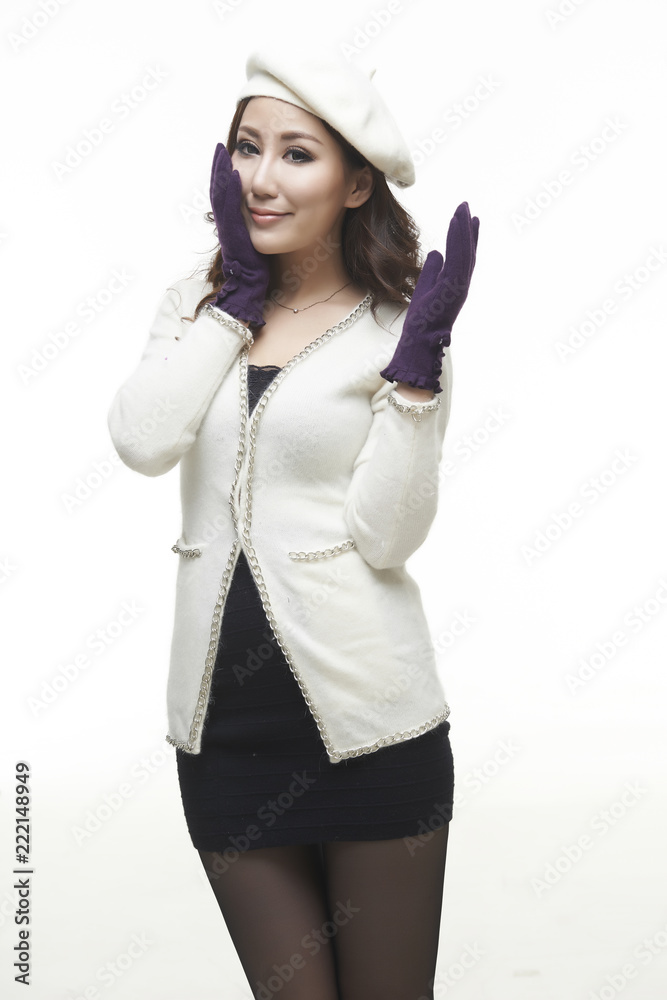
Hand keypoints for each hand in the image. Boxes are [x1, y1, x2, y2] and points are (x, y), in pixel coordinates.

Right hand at [209, 142, 270, 326]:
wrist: (252, 290)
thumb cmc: (263, 268)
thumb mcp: (264, 241)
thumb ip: (265, 224)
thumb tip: (276, 210)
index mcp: (236, 224)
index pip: (230, 194)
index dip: (227, 175)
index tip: (229, 156)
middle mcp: (229, 225)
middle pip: (222, 191)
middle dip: (220, 169)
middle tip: (220, 148)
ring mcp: (228, 229)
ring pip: (221, 196)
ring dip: (220, 174)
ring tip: (222, 153)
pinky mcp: (231, 235)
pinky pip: (228, 208)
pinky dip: (228, 190)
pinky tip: (232, 174)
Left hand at [379, 202, 478, 392]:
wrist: (418, 344)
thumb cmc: (420, 323)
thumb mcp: (424, 289)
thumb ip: (431, 271)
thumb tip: (435, 252)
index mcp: (453, 286)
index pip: (461, 257)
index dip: (465, 238)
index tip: (468, 219)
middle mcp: (459, 285)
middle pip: (467, 252)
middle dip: (467, 229)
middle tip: (467, 207)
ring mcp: (458, 287)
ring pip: (465, 252)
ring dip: (463, 229)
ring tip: (463, 209)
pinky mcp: (453, 288)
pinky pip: (458, 258)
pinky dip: (458, 239)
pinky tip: (457, 223)